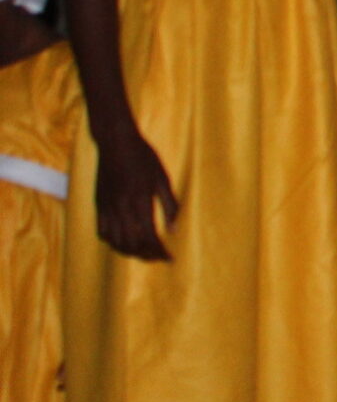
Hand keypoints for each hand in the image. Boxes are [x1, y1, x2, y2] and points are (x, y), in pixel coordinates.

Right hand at [93, 120, 177, 260]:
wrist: (115, 142)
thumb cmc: (144, 158)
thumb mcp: (163, 179)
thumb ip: (170, 206)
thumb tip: (174, 231)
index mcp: (140, 201)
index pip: (149, 237)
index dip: (159, 252)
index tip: (169, 258)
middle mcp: (121, 208)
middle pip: (132, 244)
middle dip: (147, 255)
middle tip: (159, 257)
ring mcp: (107, 207)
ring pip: (115, 241)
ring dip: (130, 252)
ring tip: (144, 253)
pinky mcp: (98, 204)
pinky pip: (102, 232)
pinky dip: (113, 242)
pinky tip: (124, 241)